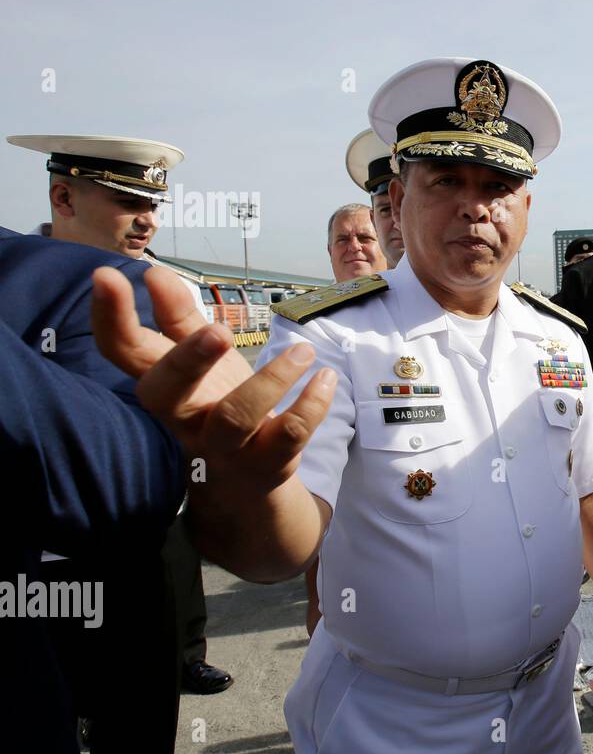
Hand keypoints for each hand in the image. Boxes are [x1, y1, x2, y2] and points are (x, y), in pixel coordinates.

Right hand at [90, 265, 335, 493]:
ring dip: (271, 381)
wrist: (246, 482)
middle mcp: (185, 419)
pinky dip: (311, 406)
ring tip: (303, 350)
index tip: (107, 275)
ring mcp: (225, 446)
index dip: (109, 317)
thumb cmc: (215, 406)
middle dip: (187, 360)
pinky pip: (288, 436)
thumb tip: (154, 272)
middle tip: (217, 330)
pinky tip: (324, 378)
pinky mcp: (265, 463)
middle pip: (167, 394)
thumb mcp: (198, 362)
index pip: (122, 352)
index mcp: (163, 387)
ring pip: (236, 417)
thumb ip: (177, 319)